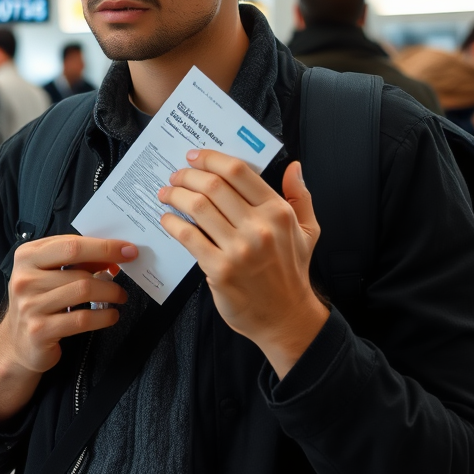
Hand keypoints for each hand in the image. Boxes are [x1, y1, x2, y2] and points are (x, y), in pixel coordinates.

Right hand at [0, 236, 136, 422]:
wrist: (19, 343)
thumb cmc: (40, 300)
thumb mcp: (50, 273)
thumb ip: (75, 260)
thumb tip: (112, 255)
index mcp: (27, 256)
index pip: (71, 245)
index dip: (104, 246)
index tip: (128, 249)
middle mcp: (24, 278)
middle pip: (78, 269)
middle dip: (109, 268)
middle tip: (127, 271)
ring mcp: (30, 305)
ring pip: (83, 291)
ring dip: (110, 292)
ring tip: (119, 296)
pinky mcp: (40, 330)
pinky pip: (82, 319)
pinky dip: (104, 316)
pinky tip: (112, 315)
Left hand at [157, 150, 328, 379]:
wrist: (286, 317)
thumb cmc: (292, 272)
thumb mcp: (307, 231)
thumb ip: (300, 196)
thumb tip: (294, 167)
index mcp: (278, 212)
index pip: (238, 171)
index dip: (211, 158)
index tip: (194, 156)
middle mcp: (259, 227)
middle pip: (213, 185)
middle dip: (187, 175)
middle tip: (175, 175)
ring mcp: (239, 249)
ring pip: (197, 207)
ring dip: (175, 195)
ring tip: (166, 193)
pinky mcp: (220, 269)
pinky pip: (188, 237)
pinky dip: (172, 223)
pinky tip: (167, 219)